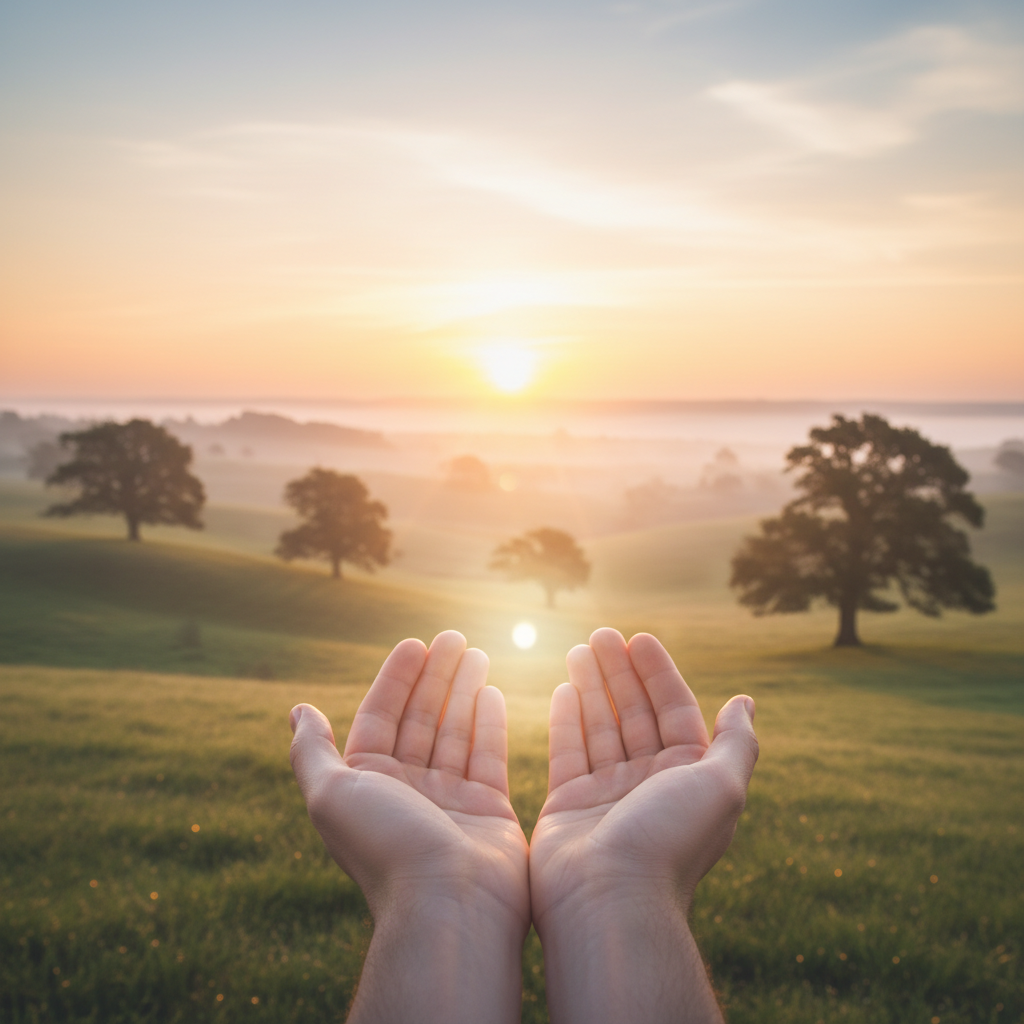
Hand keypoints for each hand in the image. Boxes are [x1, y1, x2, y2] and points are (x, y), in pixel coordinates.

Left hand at [289, 631, 529, 1023]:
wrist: (446, 904)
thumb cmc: (385, 846)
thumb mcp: (331, 794)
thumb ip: (313, 752)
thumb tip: (298, 710)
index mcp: (368, 785)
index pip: (381, 717)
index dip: (396, 678)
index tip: (416, 643)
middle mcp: (407, 790)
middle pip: (421, 718)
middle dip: (436, 676)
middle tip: (455, 636)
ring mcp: (449, 800)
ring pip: (455, 731)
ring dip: (464, 690)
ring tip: (476, 652)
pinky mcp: (487, 810)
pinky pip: (487, 756)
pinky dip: (489, 722)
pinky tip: (492, 691)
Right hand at [529, 628, 758, 1023]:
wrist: (612, 901)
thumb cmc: (670, 841)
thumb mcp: (722, 786)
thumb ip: (735, 743)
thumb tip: (746, 702)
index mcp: (687, 778)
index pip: (673, 711)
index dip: (658, 673)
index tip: (639, 638)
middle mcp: (649, 784)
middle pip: (635, 713)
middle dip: (619, 672)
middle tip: (600, 633)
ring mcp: (608, 794)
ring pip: (600, 726)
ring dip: (591, 686)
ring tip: (579, 648)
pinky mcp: (569, 804)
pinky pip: (569, 751)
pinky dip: (567, 719)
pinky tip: (564, 687)